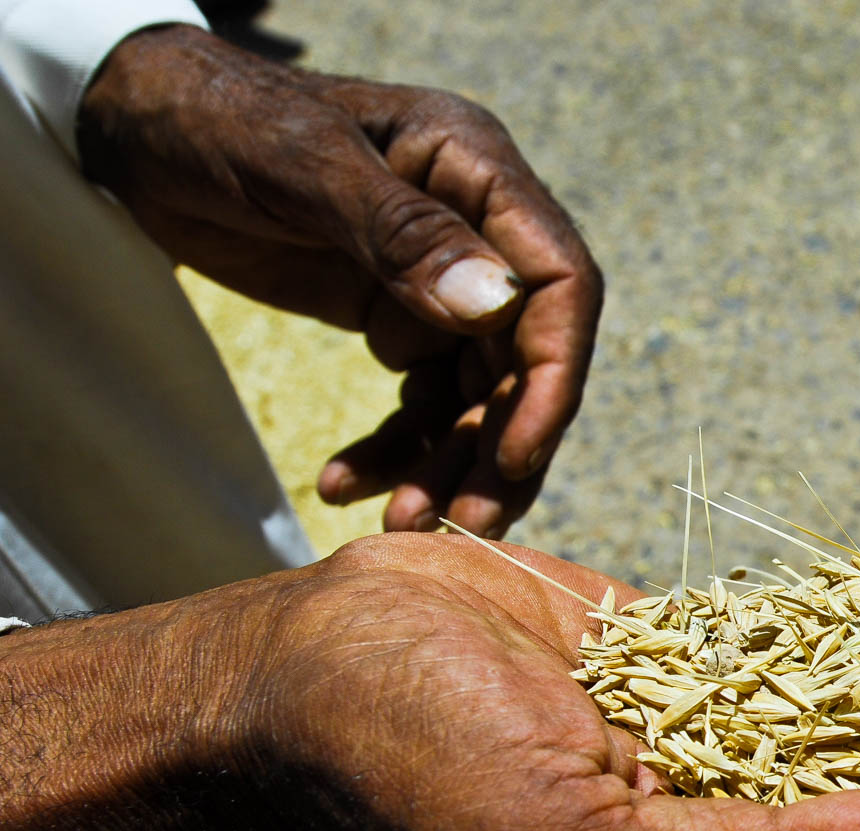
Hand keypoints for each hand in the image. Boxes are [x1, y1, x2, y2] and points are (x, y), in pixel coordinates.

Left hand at [78, 24, 601, 537]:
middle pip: (523, 361)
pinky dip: (392, 452)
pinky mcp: (399, 317)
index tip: (513, 457)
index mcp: (478, 173)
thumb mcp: (304, 169)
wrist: (142, 123)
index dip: (550, 379)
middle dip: (496, 448)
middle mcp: (480, 232)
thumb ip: (404, 233)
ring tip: (400, 525)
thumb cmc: (221, 118)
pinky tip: (341, 484)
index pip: (559, 285)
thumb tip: (497, 304)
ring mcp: (442, 281)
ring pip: (476, 397)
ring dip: (446, 466)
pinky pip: (419, 402)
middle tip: (457, 523)